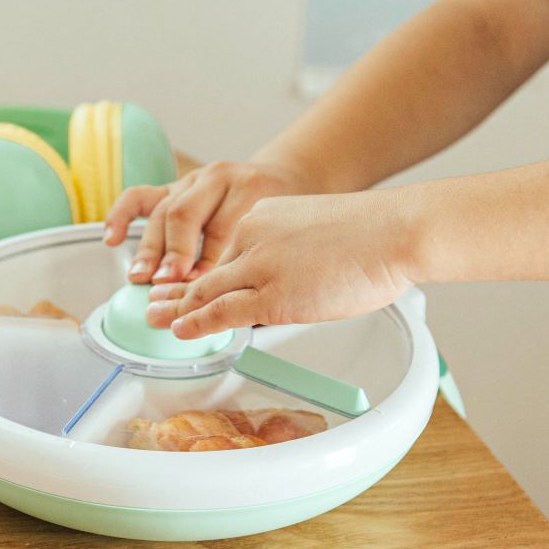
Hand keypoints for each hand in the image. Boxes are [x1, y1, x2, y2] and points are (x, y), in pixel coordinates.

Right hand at [103, 159, 318, 284]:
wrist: (281, 181)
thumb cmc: (280, 220)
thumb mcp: (281, 239)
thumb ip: (256, 265)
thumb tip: (231, 308)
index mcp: (249, 190)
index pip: (222, 229)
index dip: (208, 261)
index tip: (199, 289)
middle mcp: (217, 181)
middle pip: (187, 216)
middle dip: (174, 252)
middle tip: (166, 281)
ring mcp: (192, 182)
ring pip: (163, 210)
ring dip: (150, 247)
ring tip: (142, 276)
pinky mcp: (173, 187)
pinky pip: (140, 197)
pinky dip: (122, 217)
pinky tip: (111, 238)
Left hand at [145, 189, 419, 339]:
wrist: (393, 231)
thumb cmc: (372, 234)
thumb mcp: (317, 230)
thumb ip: (293, 252)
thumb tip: (294, 280)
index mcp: (263, 216)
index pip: (223, 250)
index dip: (201, 272)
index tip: (187, 284)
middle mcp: (252, 236)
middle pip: (204, 270)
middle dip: (176, 291)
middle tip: (156, 302)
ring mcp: (259, 266)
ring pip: (205, 292)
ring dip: (177, 309)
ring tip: (156, 320)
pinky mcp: (271, 295)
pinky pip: (221, 312)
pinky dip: (196, 323)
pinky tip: (183, 331)